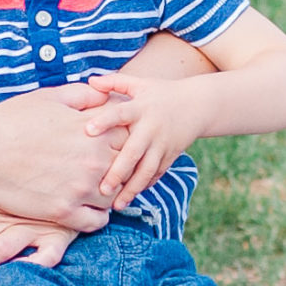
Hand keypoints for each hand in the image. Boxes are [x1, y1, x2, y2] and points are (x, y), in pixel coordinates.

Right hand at [0, 88, 119, 226]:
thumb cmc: (13, 122)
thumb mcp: (49, 99)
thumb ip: (82, 96)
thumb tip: (104, 94)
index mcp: (93, 131)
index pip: (131, 138)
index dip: (126, 141)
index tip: (116, 146)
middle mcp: (92, 160)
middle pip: (127, 170)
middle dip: (122, 169)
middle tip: (111, 170)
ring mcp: (79, 189)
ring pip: (115, 197)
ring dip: (110, 194)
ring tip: (99, 190)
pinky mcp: (64, 212)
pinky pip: (97, 222)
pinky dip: (97, 217)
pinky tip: (89, 209)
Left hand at [80, 73, 200, 210]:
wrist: (198, 105)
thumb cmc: (161, 93)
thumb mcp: (141, 83)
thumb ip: (115, 82)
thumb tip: (90, 80)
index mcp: (141, 108)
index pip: (120, 114)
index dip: (104, 121)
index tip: (87, 130)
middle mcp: (152, 128)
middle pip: (134, 153)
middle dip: (118, 172)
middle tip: (101, 189)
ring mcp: (162, 145)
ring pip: (147, 171)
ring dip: (132, 189)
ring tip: (116, 205)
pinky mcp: (170, 156)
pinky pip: (156, 175)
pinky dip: (144, 186)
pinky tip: (130, 198)